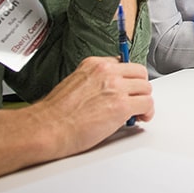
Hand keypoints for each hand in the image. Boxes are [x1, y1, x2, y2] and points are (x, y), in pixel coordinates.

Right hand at [29, 56, 153, 156]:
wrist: (46, 128)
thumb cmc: (55, 114)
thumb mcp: (75, 82)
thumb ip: (95, 81)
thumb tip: (109, 90)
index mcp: (95, 64)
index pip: (125, 65)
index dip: (129, 80)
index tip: (129, 88)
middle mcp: (107, 72)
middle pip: (140, 74)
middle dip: (139, 89)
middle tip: (136, 101)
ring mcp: (116, 87)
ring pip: (146, 89)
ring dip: (143, 101)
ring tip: (137, 112)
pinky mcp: (121, 106)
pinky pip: (147, 104)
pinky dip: (147, 112)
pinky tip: (140, 118)